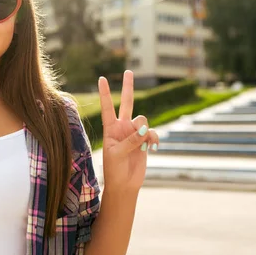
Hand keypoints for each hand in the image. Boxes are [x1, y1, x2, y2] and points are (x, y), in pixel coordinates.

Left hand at [99, 71, 159, 193]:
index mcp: (110, 129)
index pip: (107, 107)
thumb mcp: (118, 154)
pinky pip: (153, 133)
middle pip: (127, 103)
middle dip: (128, 87)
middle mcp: (122, 127)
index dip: (105, 93)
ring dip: (146, 130)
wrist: (125, 184)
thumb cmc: (115, 170)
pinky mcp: (145, 140)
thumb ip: (130, 140)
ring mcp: (134, 133)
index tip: (101, 78)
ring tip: (144, 144)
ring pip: (143, 120)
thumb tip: (144, 129)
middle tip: (128, 71)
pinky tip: (153, 149)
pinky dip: (154, 139)